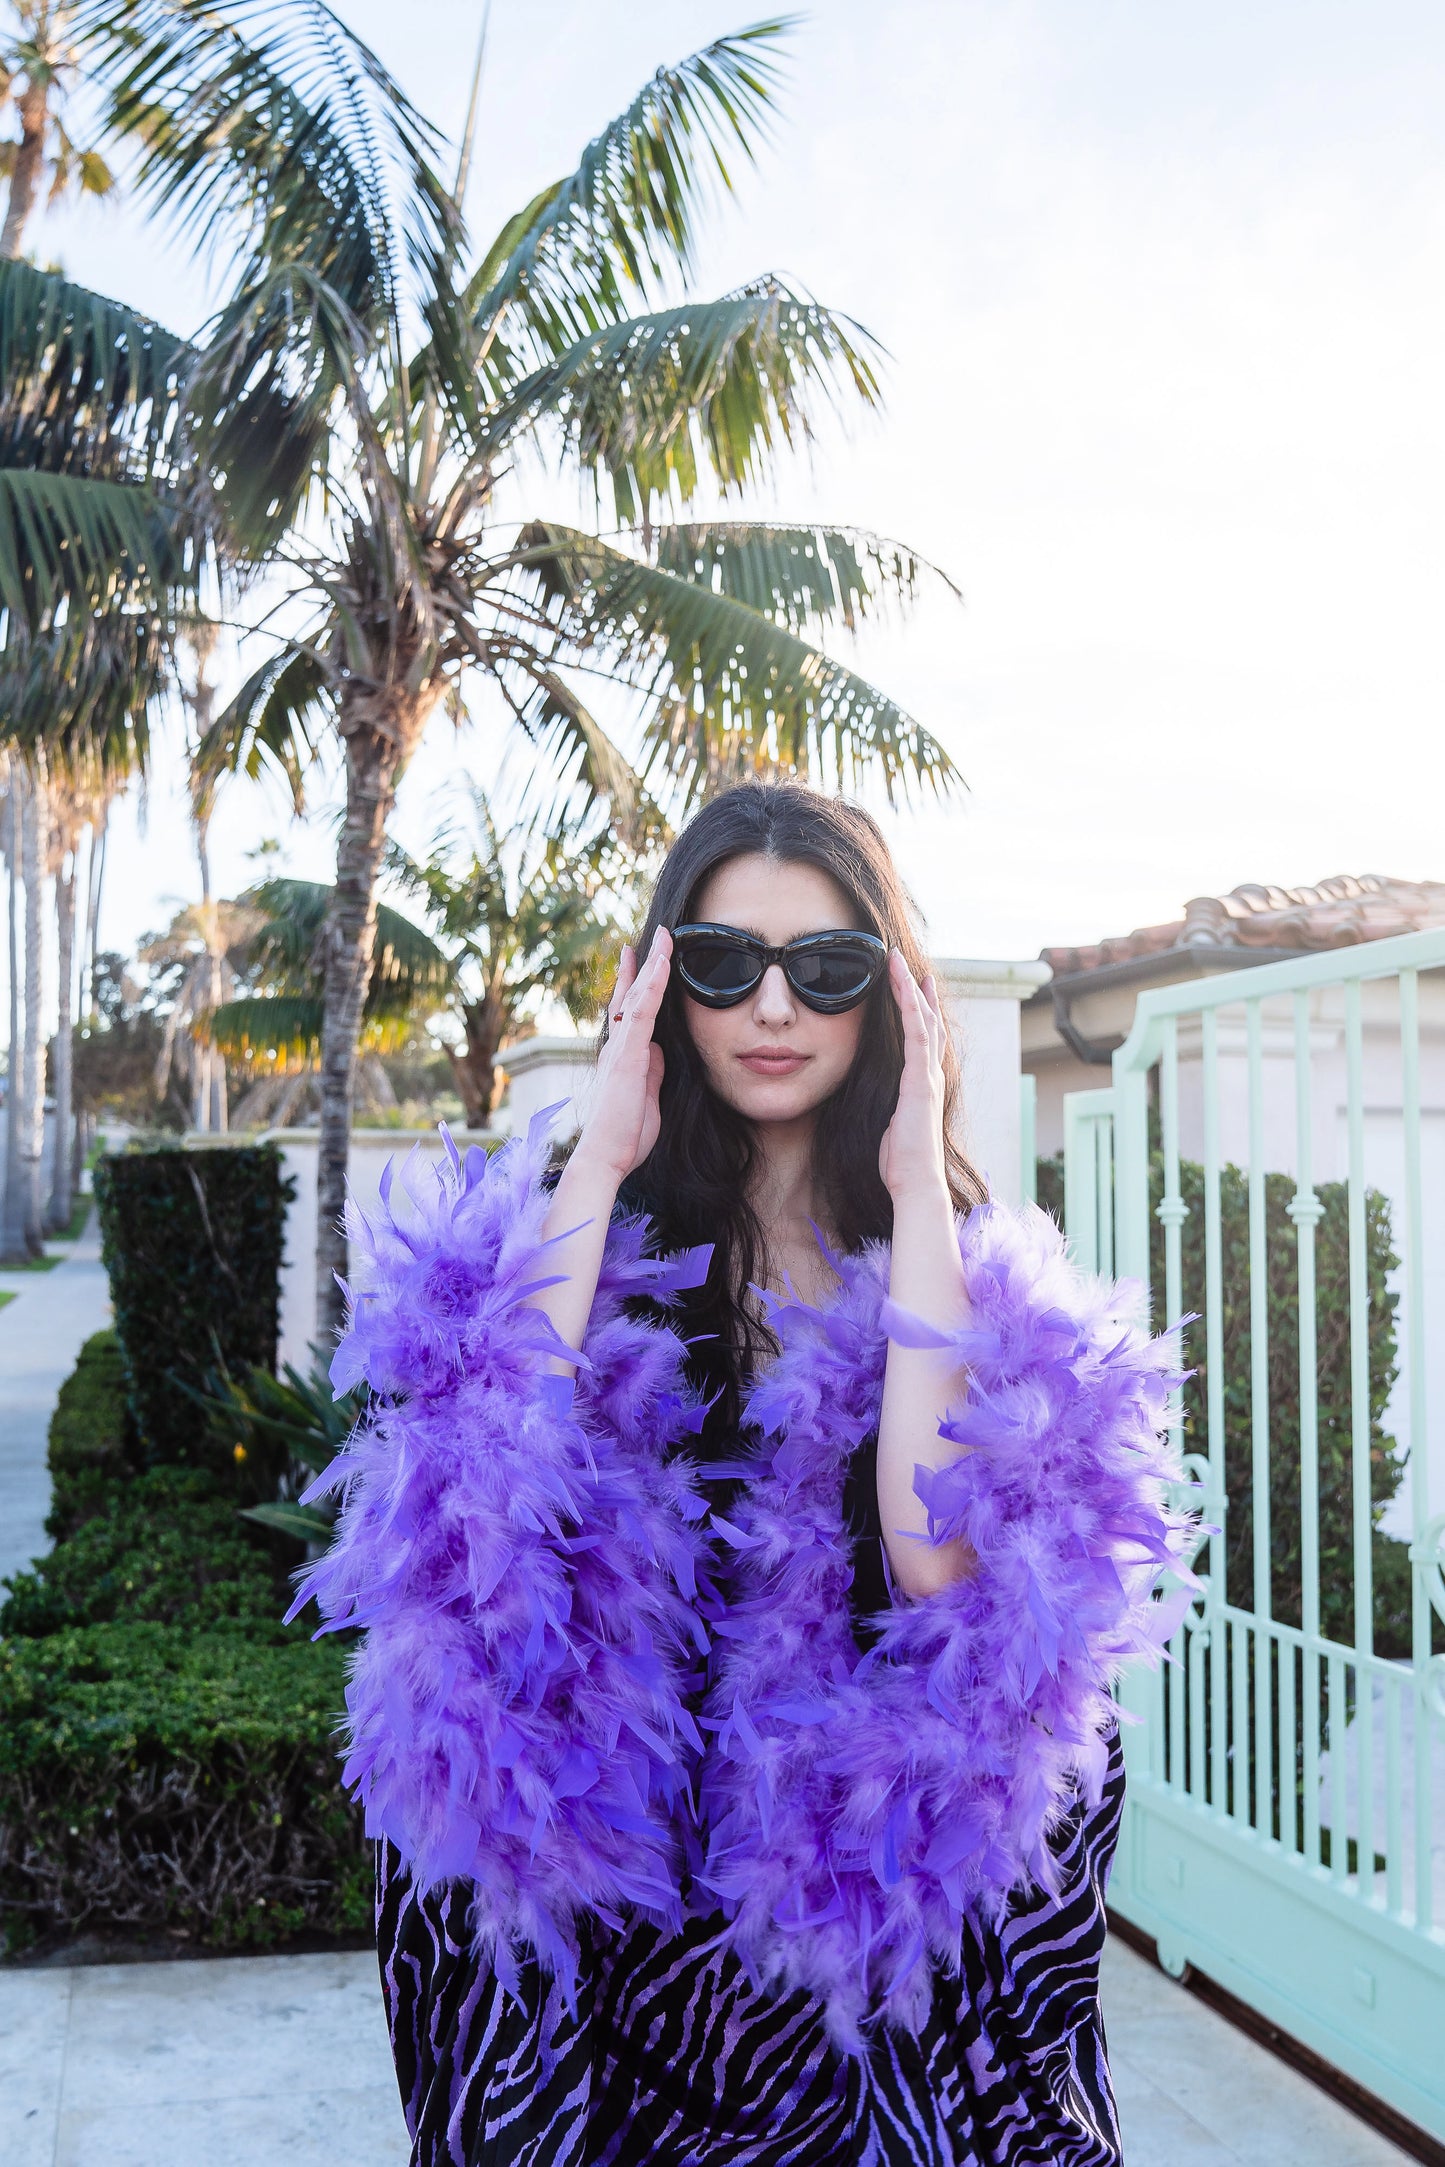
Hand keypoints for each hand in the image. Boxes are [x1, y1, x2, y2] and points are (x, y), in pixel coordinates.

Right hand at [576, 928, 669, 1184]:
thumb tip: (659, 1050)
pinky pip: (642, 1012)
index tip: (644, 959)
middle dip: (644, 964)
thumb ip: (652, 1070)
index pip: (630, 1011)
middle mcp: (617, 1046)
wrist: (606, 1157)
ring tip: (664, 938)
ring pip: (638, 996)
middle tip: (656, 936)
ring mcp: (621, 1048)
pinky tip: (661, 965)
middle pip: (631, 995)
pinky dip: (651, 986)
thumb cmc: (625, 1135)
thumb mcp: (647, 1096)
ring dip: (651, 965)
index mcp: (622, 1056)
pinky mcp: (627, 1055)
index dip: (637, 983)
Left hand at [878, 950, 951, 1205]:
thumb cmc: (902, 1164)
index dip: (920, 1016)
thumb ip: (890, 1110)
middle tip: (914, 968)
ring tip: (898, 962)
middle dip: (920, 995)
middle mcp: (930, 1076)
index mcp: (922, 1087)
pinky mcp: (920, 1078)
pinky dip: (910, 1004)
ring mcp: (927, 1075)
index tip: (915, 993)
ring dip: (910, 988)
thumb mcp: (891, 1128)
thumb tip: (882, 1109)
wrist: (916, 1182)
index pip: (923, 1043)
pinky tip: (902, 983)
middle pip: (928, 1025)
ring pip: (922, 1020)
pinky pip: (916, 1032)